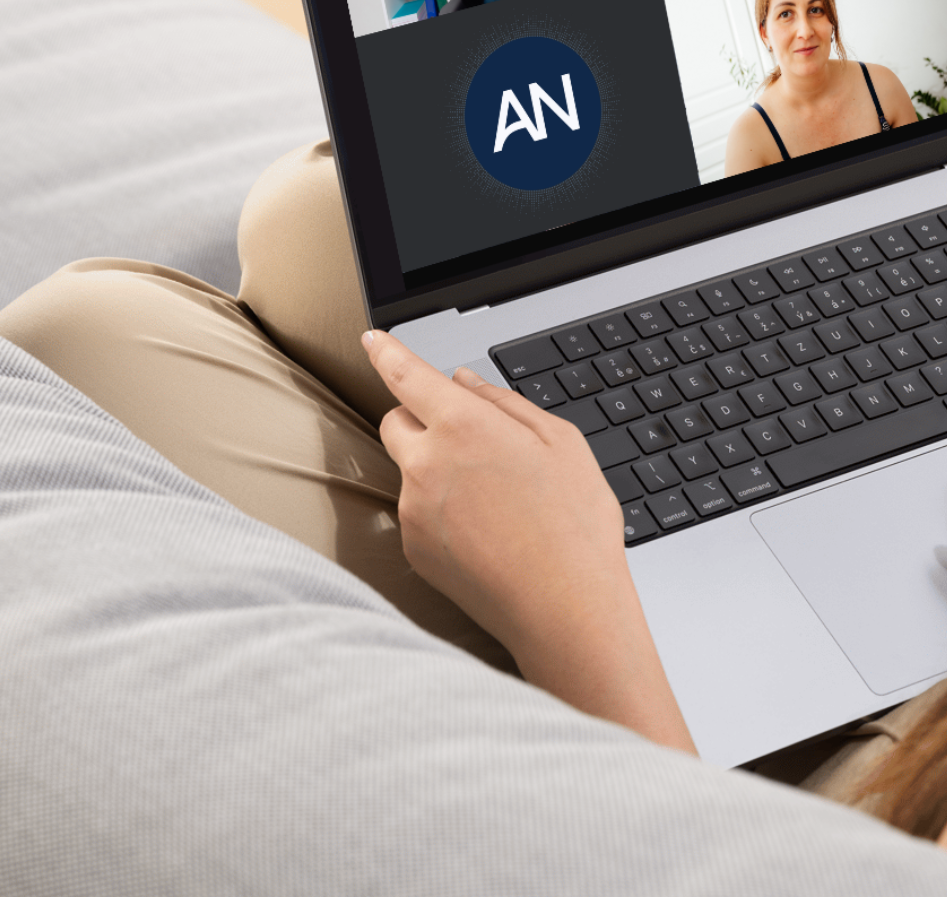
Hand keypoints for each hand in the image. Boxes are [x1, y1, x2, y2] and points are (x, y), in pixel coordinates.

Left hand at [365, 331, 695, 752]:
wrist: (564, 607)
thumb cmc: (573, 525)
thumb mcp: (560, 443)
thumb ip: (505, 403)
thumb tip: (465, 383)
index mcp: (463, 425)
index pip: (405, 374)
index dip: (386, 352)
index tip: (373, 339)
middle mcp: (426, 463)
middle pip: (395, 420)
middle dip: (419, 417)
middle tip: (467, 437)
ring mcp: (413, 510)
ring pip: (409, 470)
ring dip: (435, 470)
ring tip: (494, 500)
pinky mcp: (412, 549)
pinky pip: (416, 513)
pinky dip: (439, 512)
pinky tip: (484, 532)